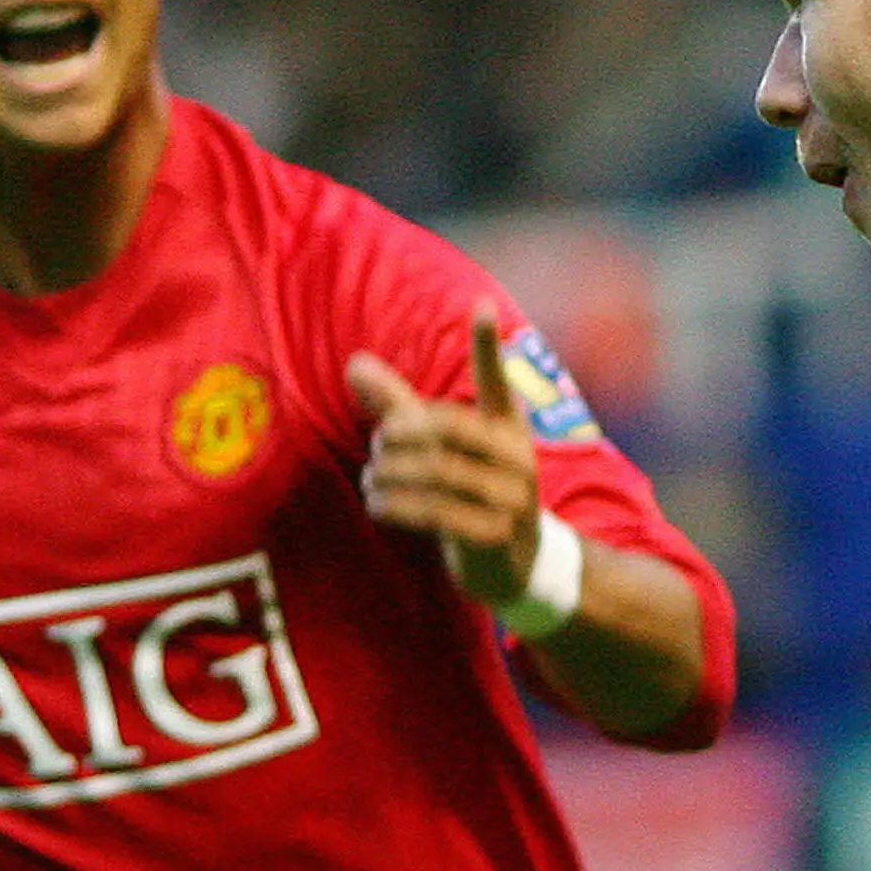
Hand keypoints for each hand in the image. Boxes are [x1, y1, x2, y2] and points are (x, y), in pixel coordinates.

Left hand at [346, 305, 542, 606]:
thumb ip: (399, 406)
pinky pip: (436, 513)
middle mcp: (517, 456)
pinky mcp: (496, 534)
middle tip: (377, 449)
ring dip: (390, 474)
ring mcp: (512, 497)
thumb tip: (354, 362)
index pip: (497, 380)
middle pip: (446, 428)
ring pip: (437, 472)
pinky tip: (376, 503)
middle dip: (399, 436)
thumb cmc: (469, 493)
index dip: (489, 346)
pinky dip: (396, 505)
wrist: (512, 565)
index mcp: (507, 427)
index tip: (483, 306)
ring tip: (371, 479)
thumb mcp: (439, 448)